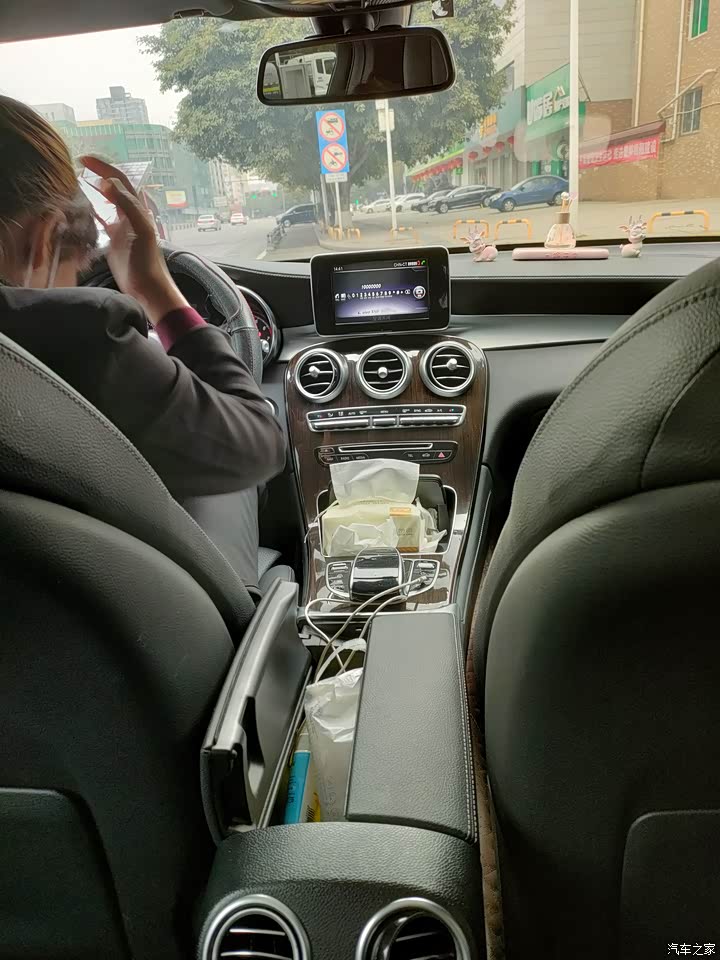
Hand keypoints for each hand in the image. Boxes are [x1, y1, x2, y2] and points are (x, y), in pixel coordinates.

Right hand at [80, 156, 187, 323]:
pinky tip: (81, 206)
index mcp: (137, 208)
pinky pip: (101, 219)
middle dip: (98, 172)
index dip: (103, 166)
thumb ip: (126, 205)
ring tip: (76, 179)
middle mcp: (129, 213)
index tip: (83, 159)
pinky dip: (91, 210)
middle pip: (113, 186)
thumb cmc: (147, 260)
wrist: (147, 287)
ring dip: (94, 188)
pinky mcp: (114, 239)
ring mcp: (121, 226)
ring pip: (106, 201)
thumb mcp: (140, 229)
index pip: (119, 179)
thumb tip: (107, 182)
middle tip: (77, 163)